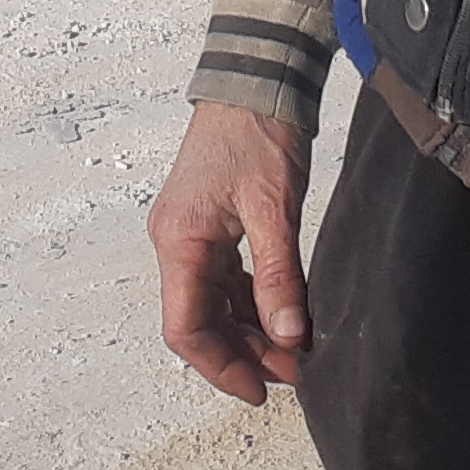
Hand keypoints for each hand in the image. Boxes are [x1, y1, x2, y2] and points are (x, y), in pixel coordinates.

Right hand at [149, 101, 312, 405]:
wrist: (255, 79)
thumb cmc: (257, 134)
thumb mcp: (273, 209)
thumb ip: (278, 276)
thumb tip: (286, 336)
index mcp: (180, 242)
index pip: (187, 329)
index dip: (222, 368)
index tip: (260, 390)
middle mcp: (176, 243)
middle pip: (199, 322)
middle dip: (242, 355)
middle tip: (291, 373)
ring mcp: (191, 236)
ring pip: (213, 305)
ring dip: (248, 332)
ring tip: (293, 351)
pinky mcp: (210, 226)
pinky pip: (225, 281)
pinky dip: (251, 304)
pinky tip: (283, 315)